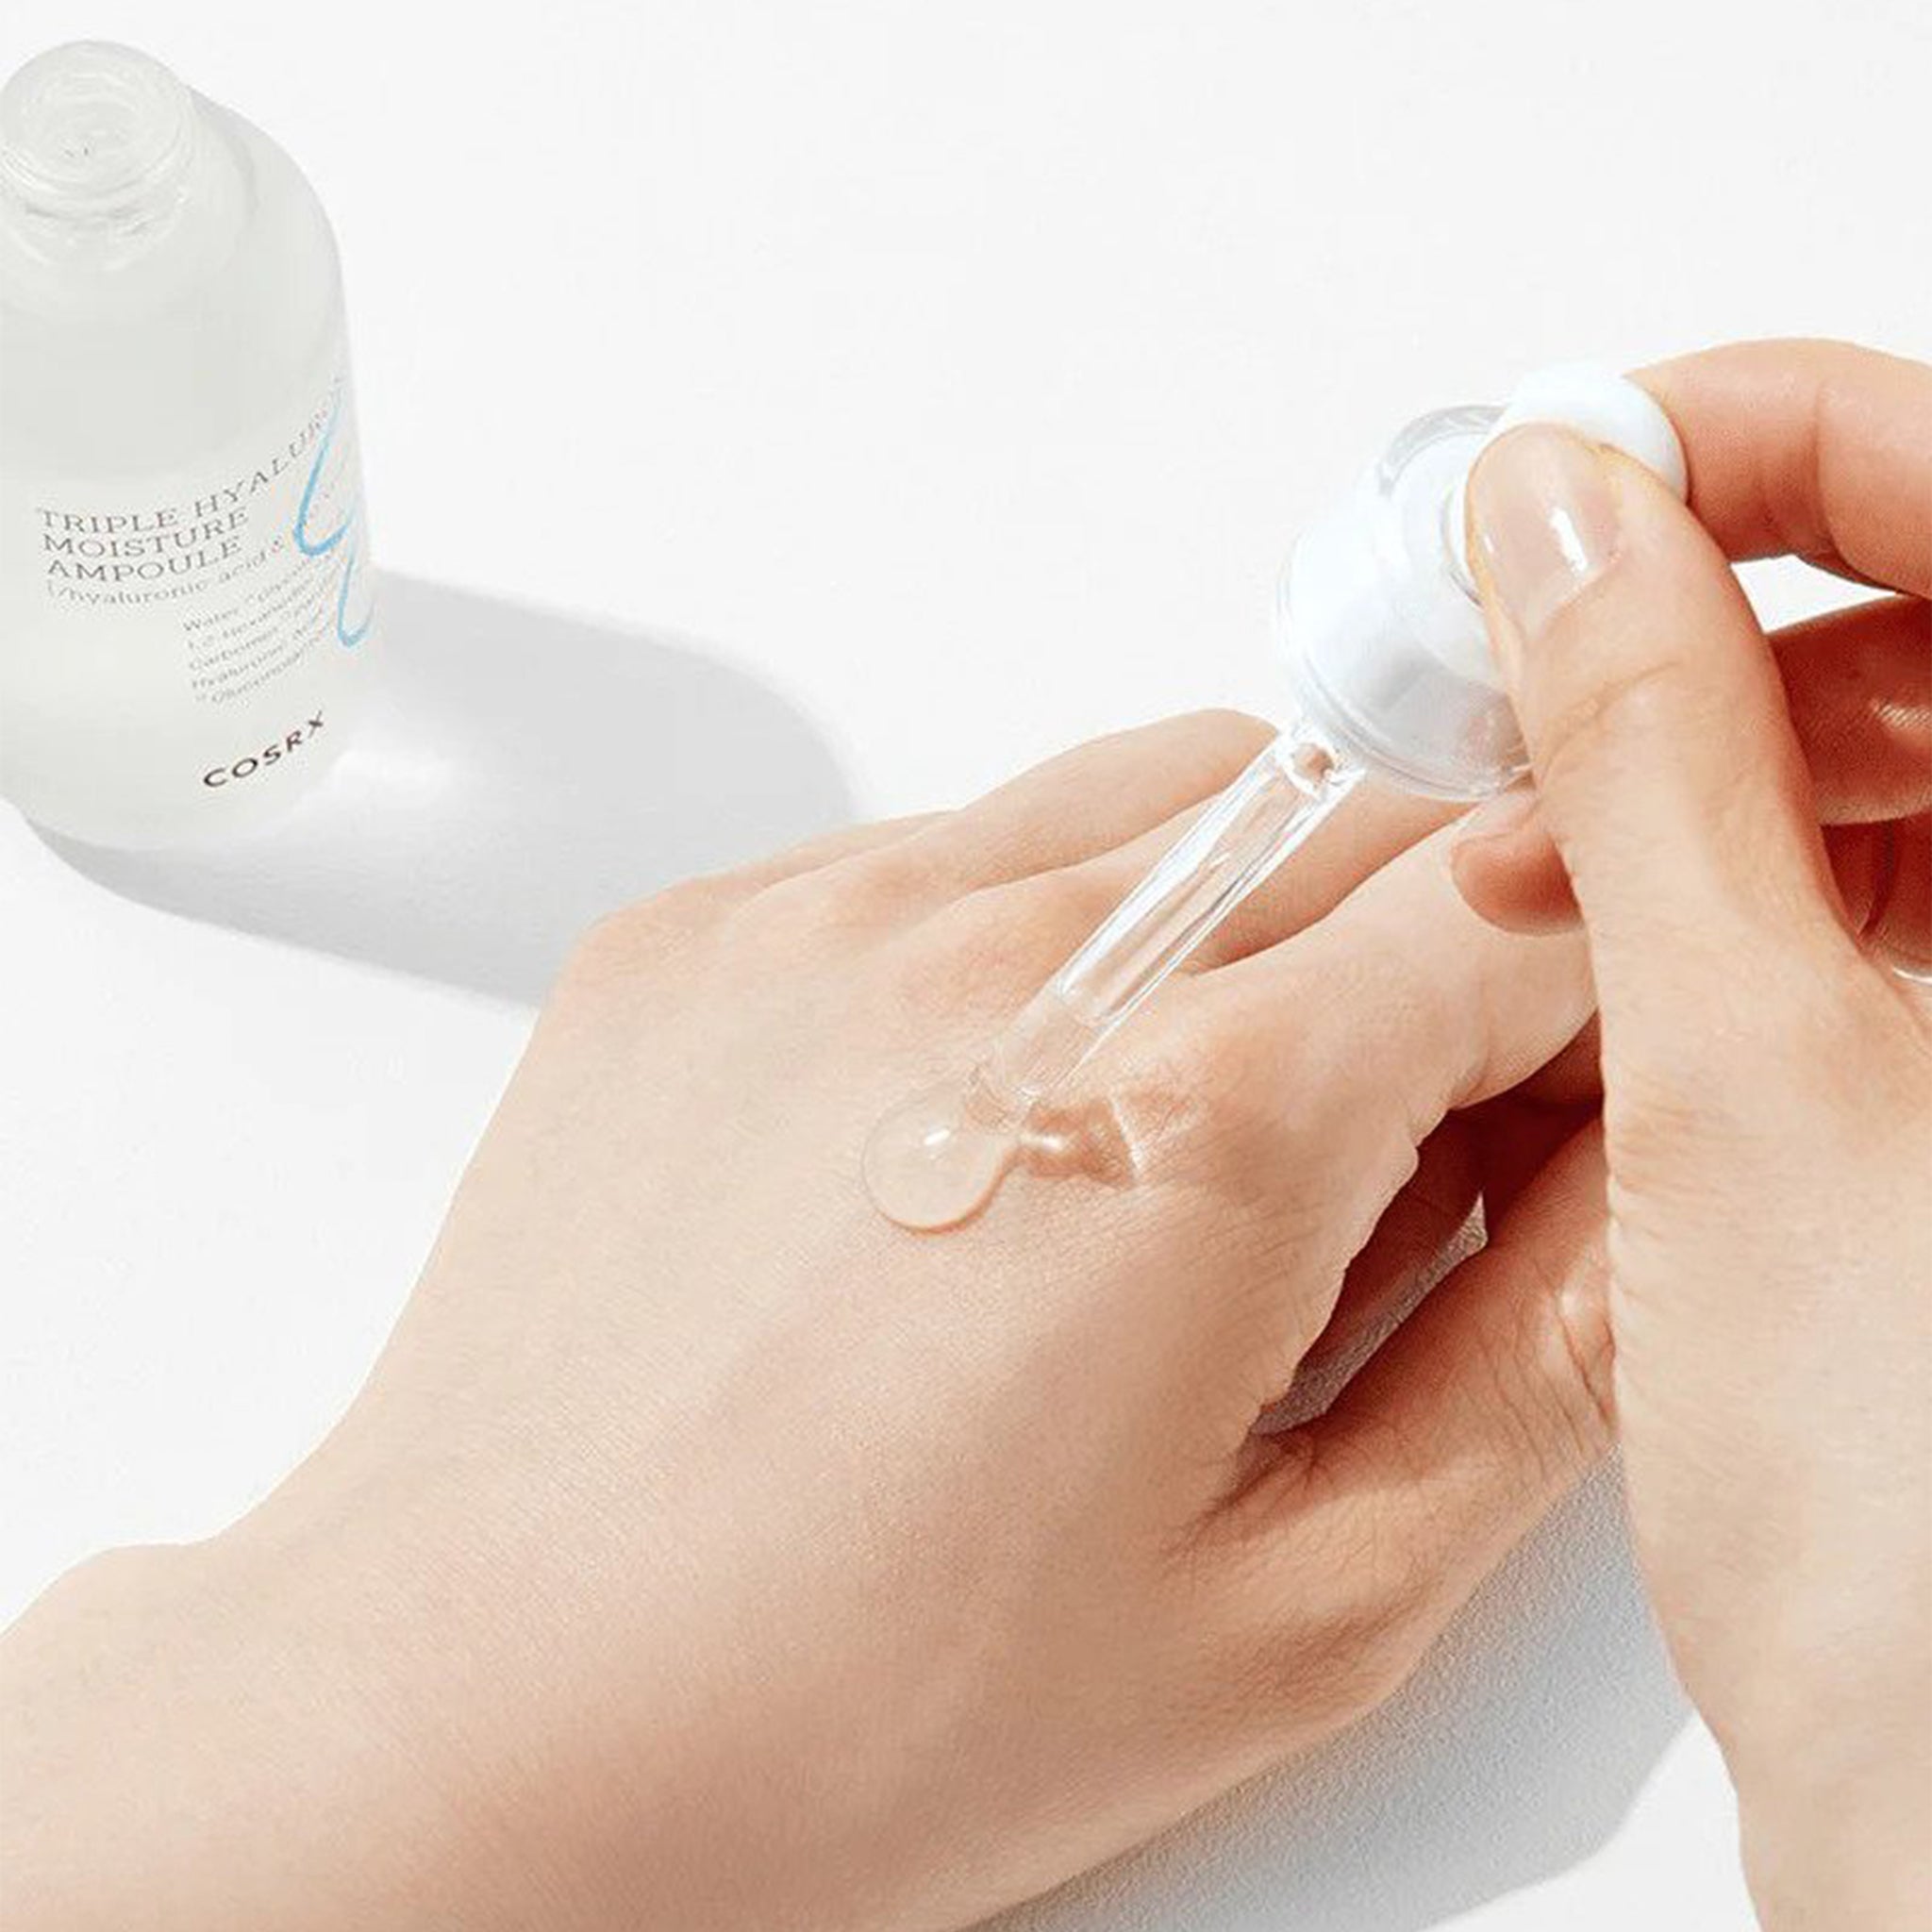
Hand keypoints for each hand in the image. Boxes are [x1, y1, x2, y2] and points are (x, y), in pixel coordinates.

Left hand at [3, 714, 1612, 1931]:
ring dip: (1223, 912)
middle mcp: (1004, 960)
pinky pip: (949, 840)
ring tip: (1145, 1138)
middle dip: (1408, 944)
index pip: (1506, 902)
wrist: (494, 1706)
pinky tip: (970, 1121)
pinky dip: (1028, 929)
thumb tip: (1604, 1179)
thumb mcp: (1291, 1613)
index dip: (1559, 993)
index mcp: (1189, 1123)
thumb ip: (1520, 1363)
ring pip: (1154, 788)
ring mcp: (823, 919)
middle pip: (1341, 814)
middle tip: (1345, 1145)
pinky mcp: (698, 928)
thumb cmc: (842, 1711)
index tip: (1521, 1094)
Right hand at [1454, 340, 1931, 1929]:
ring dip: (1679, 746)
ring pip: (1880, 741)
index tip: (1560, 469)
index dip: (1752, 438)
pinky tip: (1586, 916)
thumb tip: (1560, 515)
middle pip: (1925, 600)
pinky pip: (1856, 871)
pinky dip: (1707, 863)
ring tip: (1519, 818)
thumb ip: (1647, 749)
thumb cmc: (1927, 1519)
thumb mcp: (1746, 1069)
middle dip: (1689, 603)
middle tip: (1496, 646)